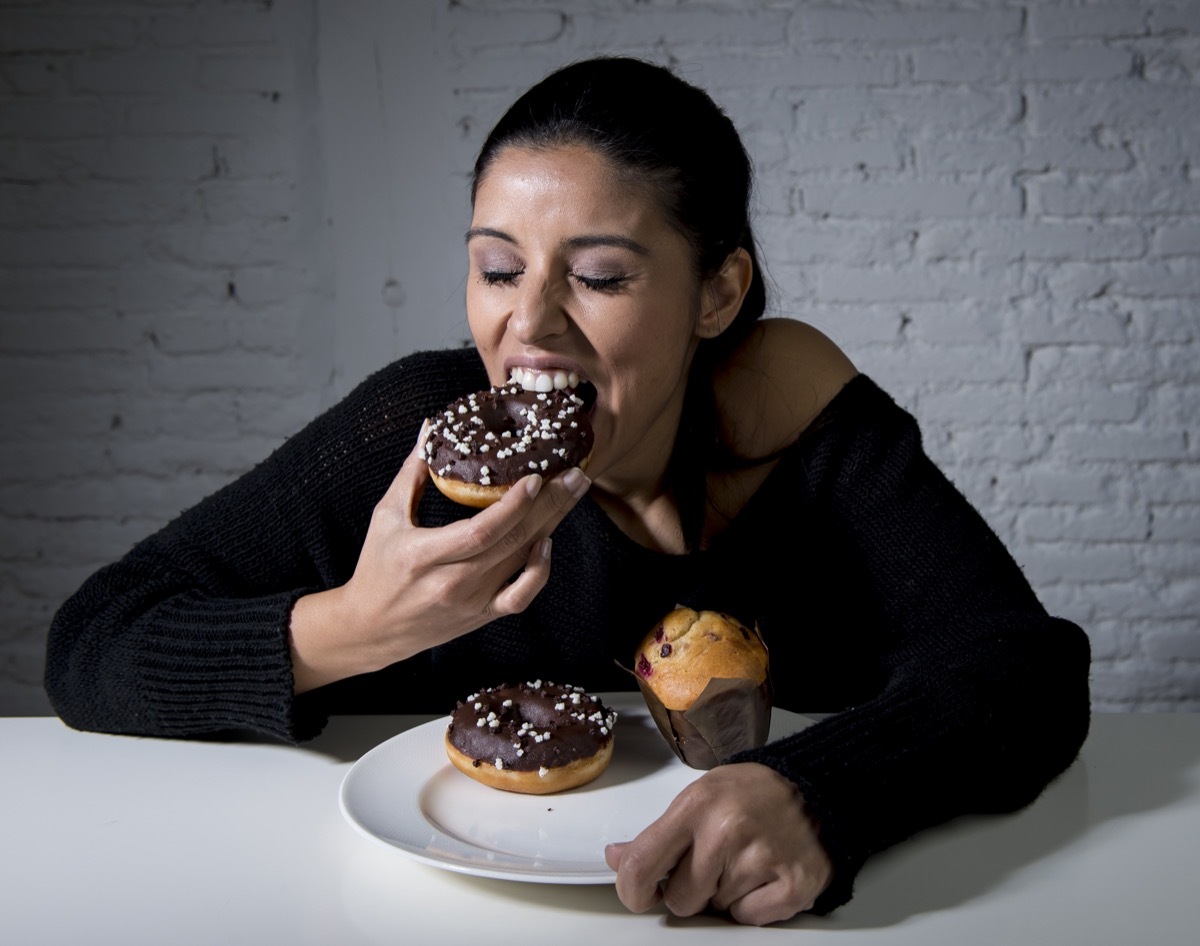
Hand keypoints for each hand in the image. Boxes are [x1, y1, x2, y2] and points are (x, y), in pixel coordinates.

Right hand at [289, 435, 589, 690]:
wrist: (372, 629)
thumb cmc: (377, 568)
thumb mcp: (385, 517)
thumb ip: (412, 474)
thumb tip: (429, 428)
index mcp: (423, 555)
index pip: (479, 531)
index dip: (513, 506)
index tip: (536, 477)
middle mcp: (453, 582)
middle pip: (512, 542)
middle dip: (549, 505)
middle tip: (575, 474)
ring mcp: (472, 602)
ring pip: (521, 560)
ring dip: (551, 524)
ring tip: (572, 493)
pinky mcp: (482, 614)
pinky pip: (521, 596)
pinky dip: (540, 571)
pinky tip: (548, 542)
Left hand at [604, 762, 831, 925]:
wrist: (816, 787)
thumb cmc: (755, 792)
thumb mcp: (701, 796)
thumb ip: (659, 832)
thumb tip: (618, 857)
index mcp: (698, 806)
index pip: (641, 864)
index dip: (632, 890)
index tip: (639, 893)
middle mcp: (727, 832)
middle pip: (679, 900)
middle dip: (689, 890)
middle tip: (710, 864)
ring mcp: (761, 861)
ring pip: (715, 910)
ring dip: (723, 894)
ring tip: (743, 861)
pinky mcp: (792, 887)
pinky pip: (748, 920)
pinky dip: (752, 906)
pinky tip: (762, 875)